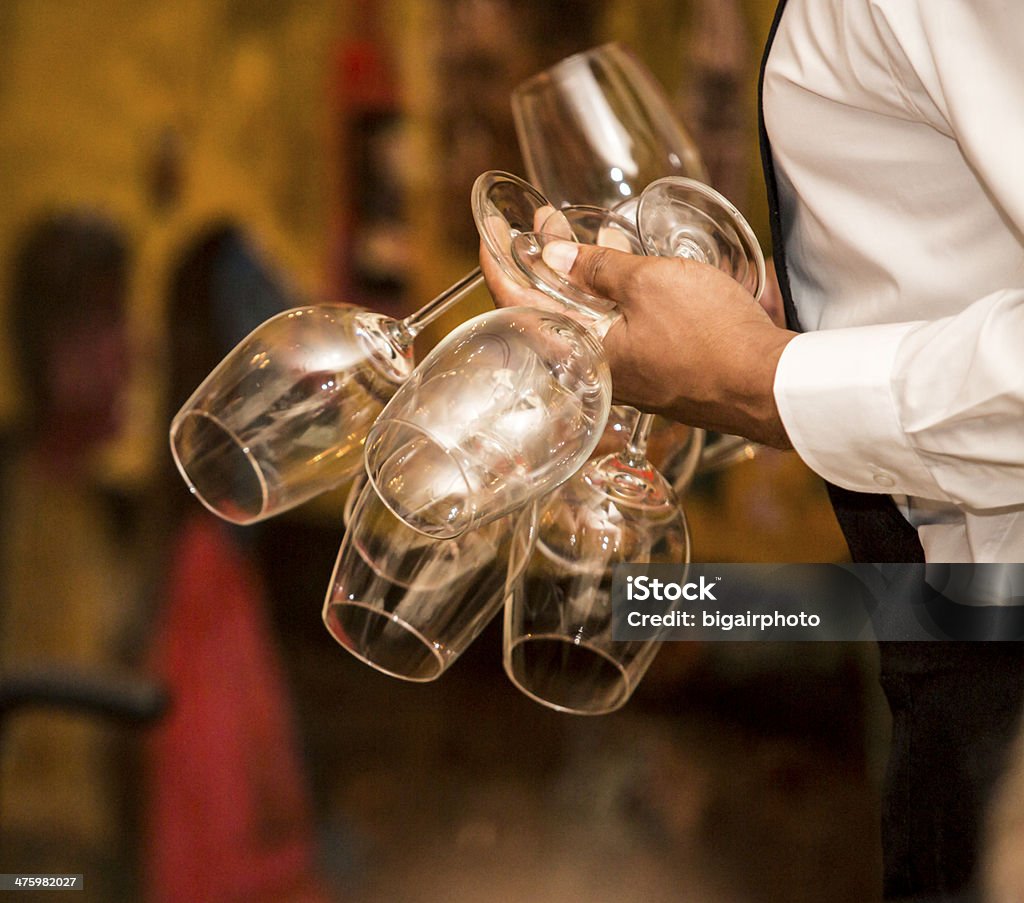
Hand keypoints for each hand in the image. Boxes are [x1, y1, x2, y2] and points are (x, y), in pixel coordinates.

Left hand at [481, 237, 796, 448]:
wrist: (768, 385)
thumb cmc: (711, 337)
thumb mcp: (650, 284)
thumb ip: (596, 269)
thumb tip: (552, 257)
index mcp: (582, 350)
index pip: (517, 304)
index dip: (498, 262)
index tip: (490, 231)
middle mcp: (596, 367)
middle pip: (551, 307)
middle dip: (541, 259)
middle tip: (542, 220)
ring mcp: (625, 371)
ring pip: (585, 316)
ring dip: (576, 272)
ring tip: (575, 232)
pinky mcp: (653, 369)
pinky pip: (615, 327)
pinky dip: (608, 293)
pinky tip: (619, 265)